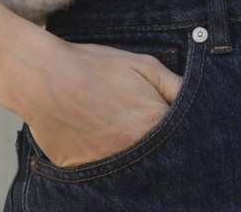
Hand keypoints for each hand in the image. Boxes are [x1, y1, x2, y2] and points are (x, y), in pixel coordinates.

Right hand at [2, 33, 182, 166]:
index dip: (180, 131)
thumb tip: (196, 97)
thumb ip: (175, 85)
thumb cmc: (94, 67)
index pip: (182, 139)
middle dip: (156, 145)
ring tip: (113, 127)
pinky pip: (99, 172)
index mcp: (150, 126)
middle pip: (156, 158)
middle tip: (139, 124)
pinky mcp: (80, 173)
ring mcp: (104, 168)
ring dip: (128, 153)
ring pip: (129, 168)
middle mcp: (131, 154)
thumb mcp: (143, 65)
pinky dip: (101, 157)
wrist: (44, 76)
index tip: (172, 123)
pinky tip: (92, 135)